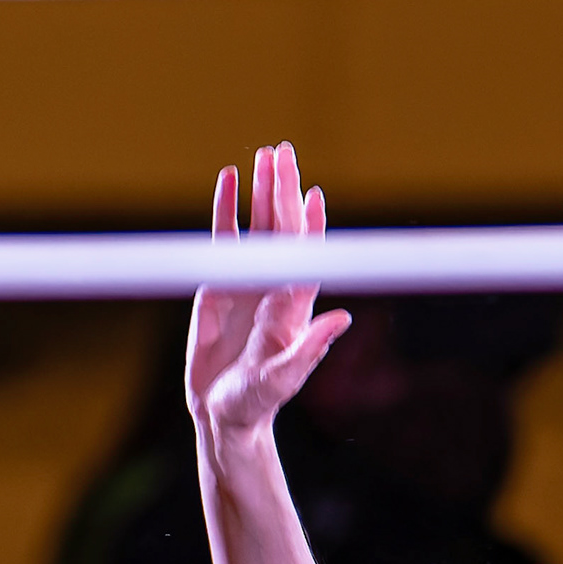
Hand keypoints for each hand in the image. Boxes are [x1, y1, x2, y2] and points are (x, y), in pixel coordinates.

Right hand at [185, 144, 349, 444]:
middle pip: (283, 227)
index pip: (306, 254)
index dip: (311, 223)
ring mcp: (248, 279)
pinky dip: (226, 206)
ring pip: (258, 223)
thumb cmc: (258, 401)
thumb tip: (344, 319)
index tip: (313, 193)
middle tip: (283, 151)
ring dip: (262, 189)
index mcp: (294, 304)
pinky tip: (228, 178)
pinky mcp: (218, 282)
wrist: (225, 412)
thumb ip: (311, 349)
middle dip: (284, 189)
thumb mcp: (283, 378)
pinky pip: (224, 235)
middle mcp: (275, 284)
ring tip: (264, 154)